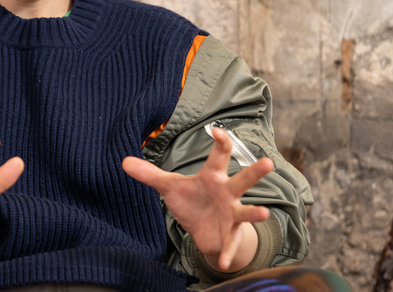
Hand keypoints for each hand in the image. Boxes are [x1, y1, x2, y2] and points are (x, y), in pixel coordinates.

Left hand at [122, 127, 272, 271]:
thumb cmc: (192, 201)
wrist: (203, 230)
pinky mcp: (229, 235)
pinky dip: (227, 253)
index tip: (218, 130)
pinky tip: (225, 262)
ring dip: (254, 212)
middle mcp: (227, 193)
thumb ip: (150, 174)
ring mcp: (232, 214)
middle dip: (255, 172)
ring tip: (263, 213)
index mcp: (213, 177)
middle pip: (243, 180)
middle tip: (268, 162)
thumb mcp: (170, 186)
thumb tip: (123, 161)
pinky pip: (229, 244)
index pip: (219, 156)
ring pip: (246, 212)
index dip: (220, 142)